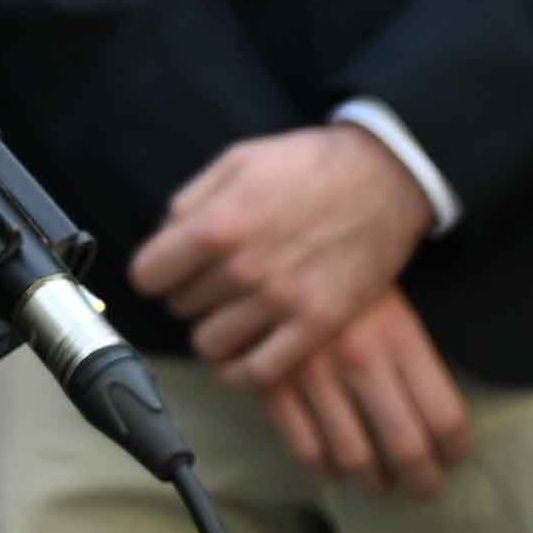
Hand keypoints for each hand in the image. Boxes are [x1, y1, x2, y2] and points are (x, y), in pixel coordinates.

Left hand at [128, 122, 432, 379]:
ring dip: (215, 329)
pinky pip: (259, 371)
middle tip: (214, 281)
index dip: (156, 271)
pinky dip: (243, 368)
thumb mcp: (237, 161)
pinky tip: (247, 350)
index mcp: (217, 225)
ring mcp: (281, 301)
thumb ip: (190, 201)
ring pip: (210, 343)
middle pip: (180, 307)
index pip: (148, 276)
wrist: (383, 179)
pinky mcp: (316, 325)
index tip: (170, 270)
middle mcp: (243, 268)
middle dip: (189, 293)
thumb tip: (164, 240)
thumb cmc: (307, 165)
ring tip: (232, 312)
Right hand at [248, 290, 473, 500]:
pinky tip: (331, 461)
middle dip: (421, 481)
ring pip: (354, 459)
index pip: (445, 418)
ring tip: (376, 478)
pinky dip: (323, 465)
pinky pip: (304, 448)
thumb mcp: (392, 302)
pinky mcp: (271, 381)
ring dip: (370, 479)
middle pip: (407, 448)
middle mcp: (360, 360)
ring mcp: (314, 373)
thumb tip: (440, 423)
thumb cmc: (343, 273)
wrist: (274, 239)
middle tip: (423, 487)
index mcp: (398, 337)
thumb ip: (414, 358)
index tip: (452, 457)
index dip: (455, 449)